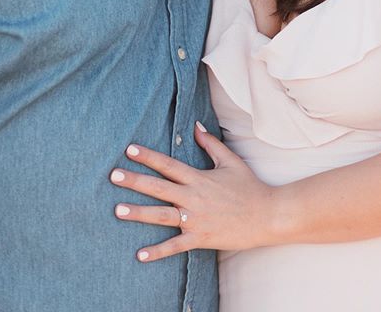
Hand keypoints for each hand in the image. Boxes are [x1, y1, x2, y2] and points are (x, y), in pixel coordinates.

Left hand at [109, 122, 275, 261]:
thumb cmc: (249, 186)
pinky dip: (157, 251)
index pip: (168, 164)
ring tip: (117, 210)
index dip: (148, 156)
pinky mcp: (200, 238)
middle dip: (134, 181)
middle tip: (113, 176)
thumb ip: (211, 143)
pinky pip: (175, 246)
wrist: (267, 215)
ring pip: (161, 216)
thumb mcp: (231, 161)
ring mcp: (195, 219)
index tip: (129, 149)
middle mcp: (193, 198)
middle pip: (158, 188)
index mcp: (198, 178)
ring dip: (138, 213)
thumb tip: (195, 125)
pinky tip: (140, 255)